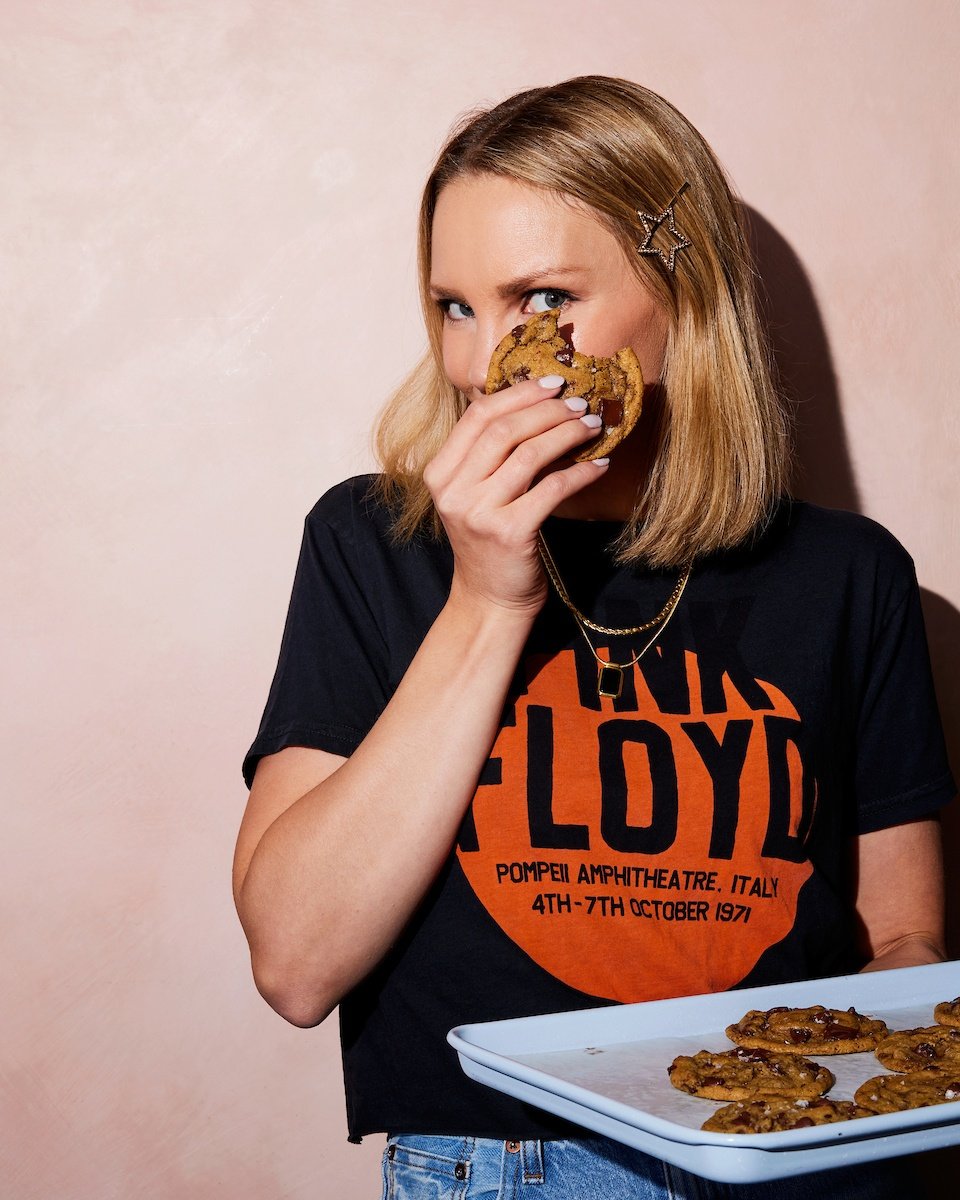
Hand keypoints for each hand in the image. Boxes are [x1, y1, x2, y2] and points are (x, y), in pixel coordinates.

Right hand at [423, 375, 607, 618]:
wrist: (489, 600)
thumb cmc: (488, 541)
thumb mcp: (475, 495)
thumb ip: (489, 456)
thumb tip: (536, 405)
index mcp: (440, 474)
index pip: (477, 416)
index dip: (518, 394)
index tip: (552, 384)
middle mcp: (454, 491)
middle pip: (504, 430)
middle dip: (548, 411)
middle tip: (579, 404)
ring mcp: (479, 513)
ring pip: (529, 454)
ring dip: (567, 434)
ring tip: (592, 426)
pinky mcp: (510, 533)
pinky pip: (552, 489)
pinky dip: (581, 473)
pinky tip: (599, 465)